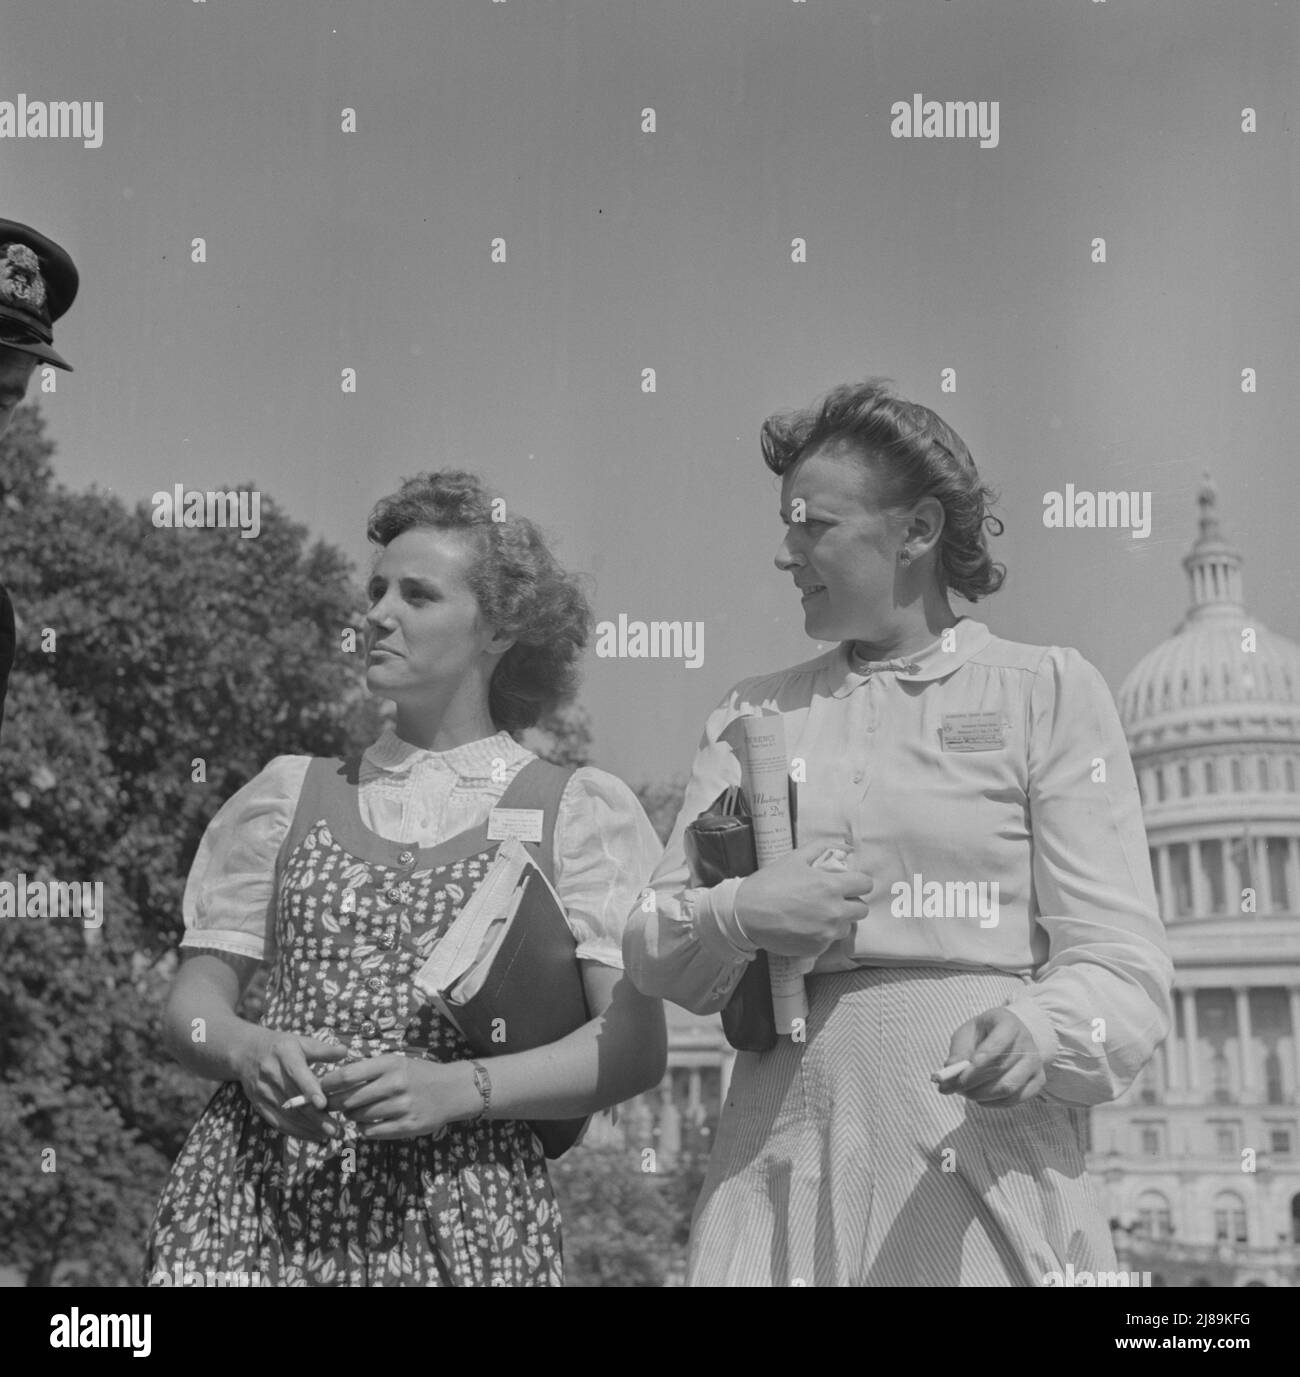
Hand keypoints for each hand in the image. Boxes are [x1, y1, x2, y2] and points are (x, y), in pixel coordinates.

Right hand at [236, 1030, 347, 1141]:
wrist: (246, 1052)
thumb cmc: (281, 1046)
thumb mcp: (301, 1041)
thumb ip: (322, 1050)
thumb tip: (345, 1051)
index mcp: (283, 1054)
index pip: (296, 1073)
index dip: (309, 1089)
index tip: (323, 1104)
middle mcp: (271, 1074)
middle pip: (294, 1099)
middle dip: (315, 1117)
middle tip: (336, 1130)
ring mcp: (262, 1091)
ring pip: (287, 1114)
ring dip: (309, 1128)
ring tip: (331, 1135)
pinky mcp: (259, 1105)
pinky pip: (277, 1122)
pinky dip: (296, 1131)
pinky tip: (314, 1136)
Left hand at [320, 1054, 477, 1140]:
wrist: (452, 1090)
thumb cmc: (418, 1074)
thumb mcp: (396, 1062)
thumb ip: (368, 1070)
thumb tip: (331, 1081)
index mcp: (390, 1064)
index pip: (347, 1075)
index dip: (328, 1084)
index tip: (320, 1088)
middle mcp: (396, 1084)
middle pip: (349, 1100)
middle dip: (335, 1104)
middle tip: (331, 1105)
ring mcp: (402, 1107)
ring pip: (359, 1117)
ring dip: (352, 1116)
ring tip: (357, 1111)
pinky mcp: (407, 1126)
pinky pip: (371, 1132)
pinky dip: (365, 1128)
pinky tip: (370, 1122)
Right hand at [733, 842, 872, 958]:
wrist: (745, 914)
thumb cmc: (769, 883)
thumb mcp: (795, 858)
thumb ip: (822, 848)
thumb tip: (845, 846)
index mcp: (831, 886)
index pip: (865, 884)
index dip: (857, 882)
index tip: (848, 883)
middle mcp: (834, 912)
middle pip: (861, 909)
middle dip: (851, 902)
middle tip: (834, 899)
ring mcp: (826, 933)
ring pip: (846, 927)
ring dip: (838, 920)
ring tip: (817, 914)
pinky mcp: (816, 949)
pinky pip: (829, 941)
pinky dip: (821, 935)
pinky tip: (805, 927)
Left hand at [939, 1007, 1044, 1106]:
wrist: (1008, 1037)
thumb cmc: (983, 1034)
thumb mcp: (967, 1035)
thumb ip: (957, 1053)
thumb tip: (946, 1077)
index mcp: (1009, 1023)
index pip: (998, 1042)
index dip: (981, 1060)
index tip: (962, 1074)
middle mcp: (1027, 1042)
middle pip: (1001, 1068)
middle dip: (973, 1082)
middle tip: (953, 1088)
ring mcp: (1035, 1063)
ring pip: (1009, 1088)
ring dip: (982, 1095)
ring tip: (965, 1092)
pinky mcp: (1038, 1081)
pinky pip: (1016, 1099)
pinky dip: (994, 1103)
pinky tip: (981, 1098)